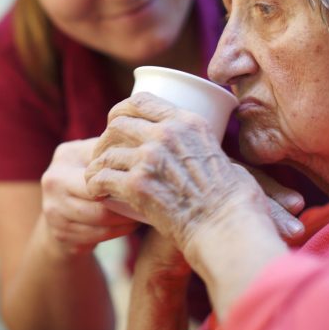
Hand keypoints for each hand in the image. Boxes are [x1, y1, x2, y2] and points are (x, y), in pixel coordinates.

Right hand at [41, 138, 140, 255]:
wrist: (59, 210)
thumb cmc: (86, 176)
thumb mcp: (93, 155)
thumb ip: (112, 150)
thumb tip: (144, 146)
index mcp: (65, 156)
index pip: (101, 171)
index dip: (124, 178)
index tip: (146, 181)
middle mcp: (53, 182)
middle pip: (100, 199)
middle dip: (127, 203)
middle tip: (149, 203)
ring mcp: (53, 212)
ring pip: (101, 221)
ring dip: (127, 220)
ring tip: (143, 214)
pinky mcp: (61, 235)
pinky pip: (98, 236)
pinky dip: (118, 232)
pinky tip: (130, 224)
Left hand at [85, 92, 280, 252]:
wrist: (227, 229)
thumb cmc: (233, 202)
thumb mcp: (223, 157)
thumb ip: (204, 149)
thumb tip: (201, 153)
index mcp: (188, 122)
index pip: (142, 100)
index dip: (121, 110)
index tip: (114, 124)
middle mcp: (167, 133)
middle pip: (118, 124)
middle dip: (105, 140)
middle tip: (103, 156)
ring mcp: (150, 157)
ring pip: (106, 153)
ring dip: (97, 165)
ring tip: (96, 177)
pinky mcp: (138, 184)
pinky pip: (102, 177)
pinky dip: (94, 185)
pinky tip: (96, 192)